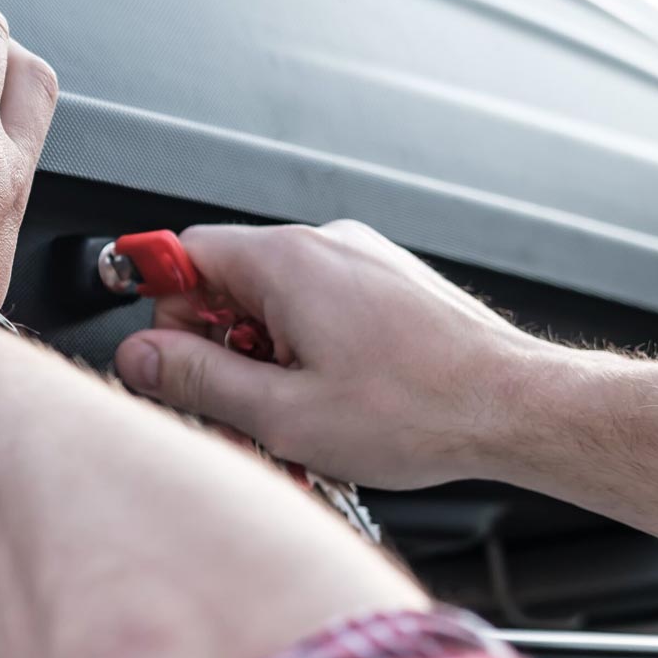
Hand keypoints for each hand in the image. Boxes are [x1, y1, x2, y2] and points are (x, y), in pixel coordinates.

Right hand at [112, 220, 564, 487]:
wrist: (518, 407)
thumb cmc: (421, 409)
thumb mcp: (282, 413)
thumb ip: (196, 380)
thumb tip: (140, 358)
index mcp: (286, 261)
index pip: (183, 254)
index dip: (164, 310)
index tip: (165, 355)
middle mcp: (324, 244)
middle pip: (228, 279)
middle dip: (218, 344)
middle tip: (238, 404)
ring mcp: (362, 259)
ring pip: (275, 298)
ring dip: (266, 353)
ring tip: (296, 411)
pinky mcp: (389, 282)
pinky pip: (320, 305)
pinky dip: (309, 348)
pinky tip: (333, 399)